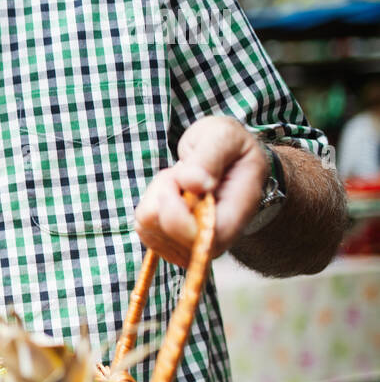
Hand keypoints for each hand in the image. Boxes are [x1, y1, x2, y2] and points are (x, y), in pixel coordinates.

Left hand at [134, 116, 268, 265]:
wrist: (224, 156)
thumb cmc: (227, 145)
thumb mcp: (224, 136)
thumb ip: (210, 158)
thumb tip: (195, 184)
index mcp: (238, 215)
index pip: (204, 238)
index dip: (177, 215)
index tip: (176, 178)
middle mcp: (217, 238)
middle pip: (167, 232)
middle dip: (163, 193)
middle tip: (182, 171)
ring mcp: (192, 244)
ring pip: (149, 227)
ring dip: (156, 195)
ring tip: (180, 179)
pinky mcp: (171, 242)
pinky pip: (143, 226)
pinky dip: (150, 203)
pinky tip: (172, 191)